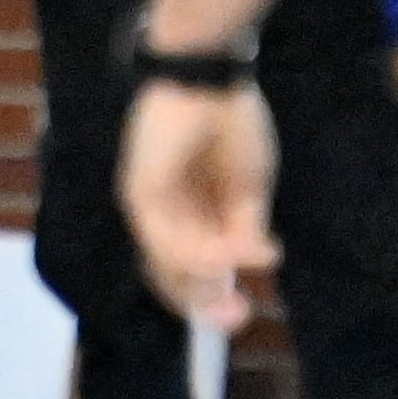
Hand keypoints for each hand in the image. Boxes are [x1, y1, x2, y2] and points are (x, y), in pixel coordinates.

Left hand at [121, 77, 277, 329]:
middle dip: (204, 303)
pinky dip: (198, 253)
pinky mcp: (139, 189)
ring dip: (208, 278)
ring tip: (242, 274)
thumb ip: (244, 230)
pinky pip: (163, 237)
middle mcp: (161, 214)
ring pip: (167, 262)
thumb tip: (258, 265)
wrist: (210, 79)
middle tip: (238, 319)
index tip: (243, 313)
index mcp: (189, 214)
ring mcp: (147, 203)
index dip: (212, 296)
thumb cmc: (231, 125)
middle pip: (170, 275)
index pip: (188, 270)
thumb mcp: (249, 188)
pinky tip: (230, 256)